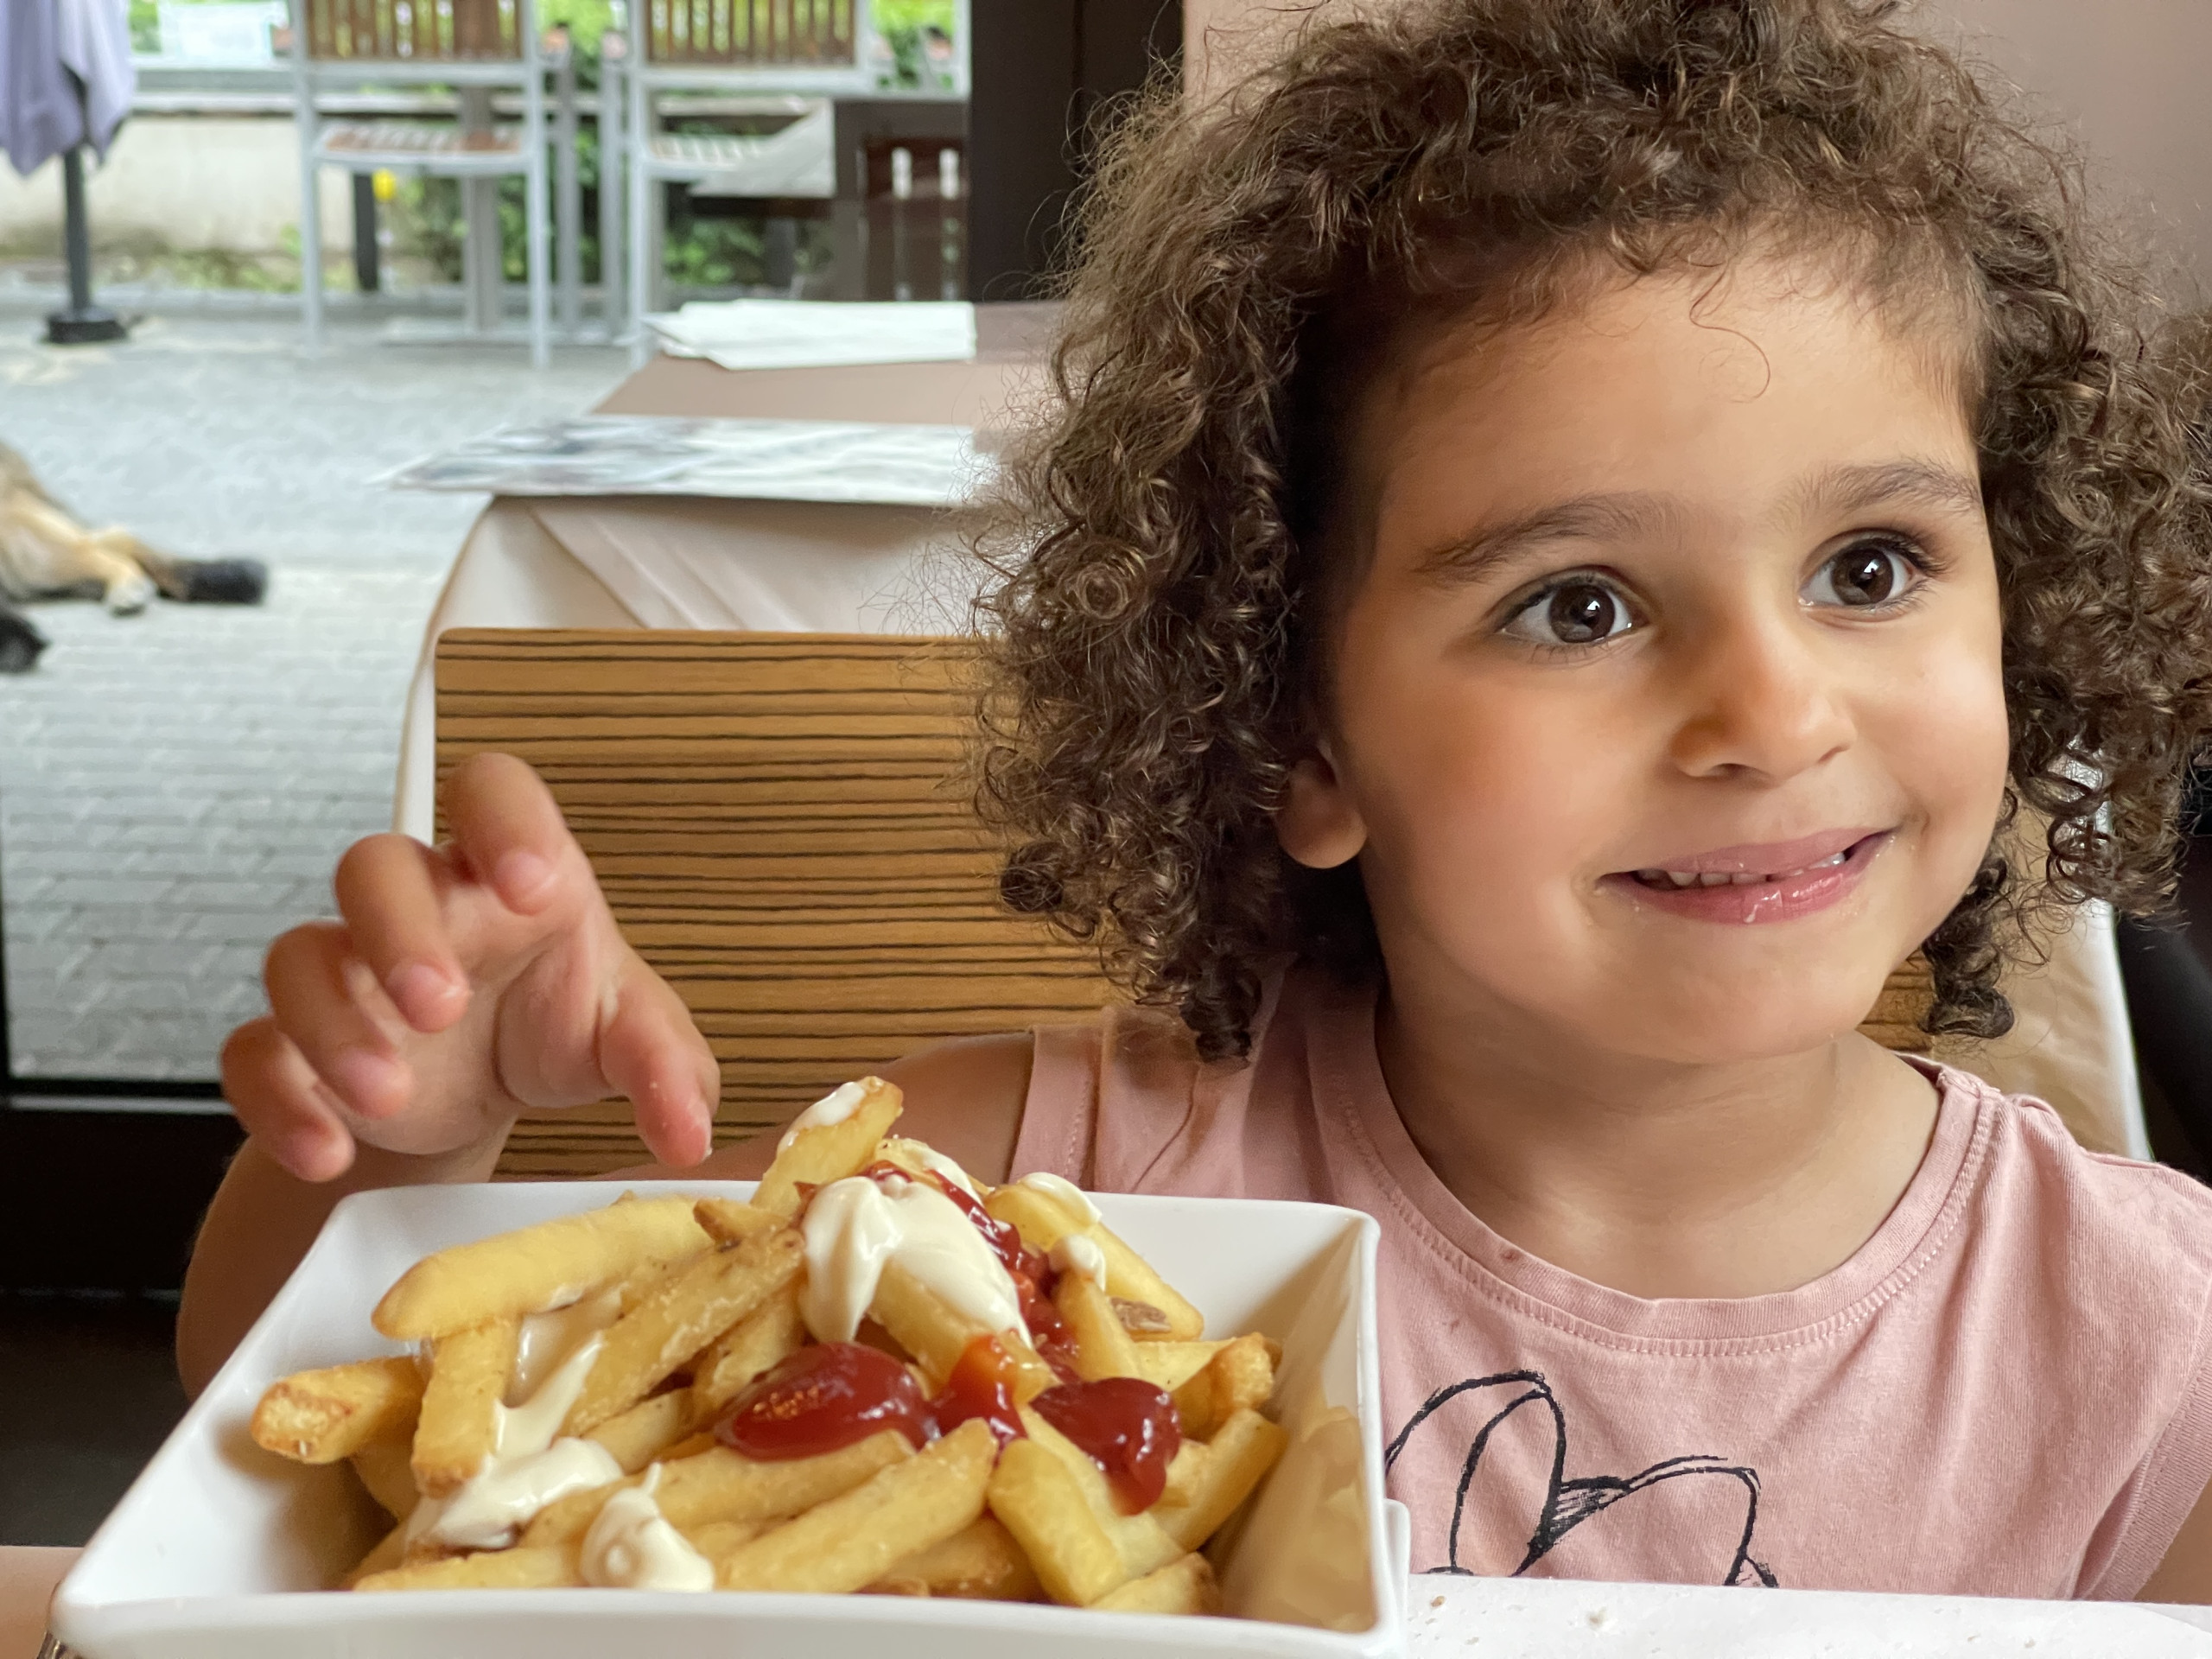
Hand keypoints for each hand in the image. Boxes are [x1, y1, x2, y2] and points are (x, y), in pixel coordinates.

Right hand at [224, 752, 719, 1180]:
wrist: (489, 1096)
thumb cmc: (560, 1024)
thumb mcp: (632, 1039)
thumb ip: (669, 1069)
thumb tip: (690, 1130)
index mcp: (508, 876)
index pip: (493, 794)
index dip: (505, 821)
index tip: (535, 883)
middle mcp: (421, 908)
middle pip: (374, 867)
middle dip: (399, 931)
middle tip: (442, 1003)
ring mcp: (350, 972)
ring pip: (299, 956)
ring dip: (334, 1025)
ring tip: (390, 1093)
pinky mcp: (299, 1045)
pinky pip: (253, 1052)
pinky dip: (281, 1101)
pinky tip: (328, 1148)